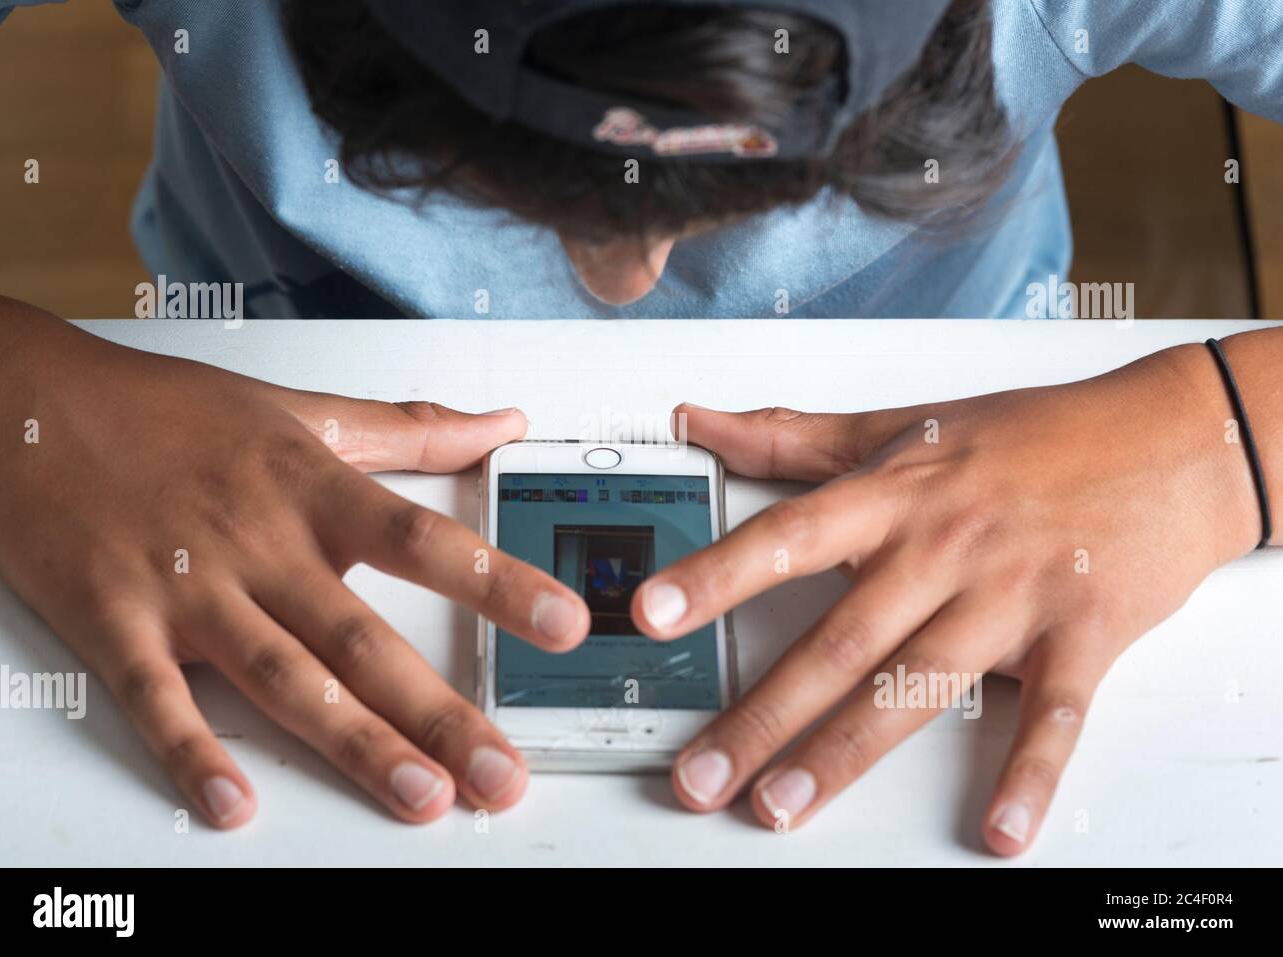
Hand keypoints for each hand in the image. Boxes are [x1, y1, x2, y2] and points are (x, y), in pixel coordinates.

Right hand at [0, 303, 588, 827]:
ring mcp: (187, 587)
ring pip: (284, 676)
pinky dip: (194, 751)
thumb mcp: (301, 410)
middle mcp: (260, 544)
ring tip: (419, 795)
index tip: (564, 623)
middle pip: (364, 637)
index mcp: (310, 490)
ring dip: (353, 742)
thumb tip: (500, 423)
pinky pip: (158, 698)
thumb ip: (407, 428)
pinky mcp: (115, 621)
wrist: (29, 403)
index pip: (423, 542)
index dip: (498, 583)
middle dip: (440, 711)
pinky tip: (234, 802)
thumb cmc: (167, 411)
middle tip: (501, 772)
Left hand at [632, 345, 1259, 853]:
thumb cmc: (1031, 437)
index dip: (716, 576)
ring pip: (918, 685)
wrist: (1170, 440)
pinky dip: (1027, 776)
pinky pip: (1051, 718)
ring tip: (782, 803)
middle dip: (762, 714)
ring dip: (845, 752)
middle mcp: (944, 548)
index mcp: (896, 495)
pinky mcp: (1081, 638)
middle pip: (839, 640)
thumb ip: (795, 436)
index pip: (788, 536)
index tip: (652, 613)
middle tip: (700, 774)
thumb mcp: (905, 424)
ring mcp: (1012, 596)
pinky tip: (999, 829)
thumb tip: (703, 420)